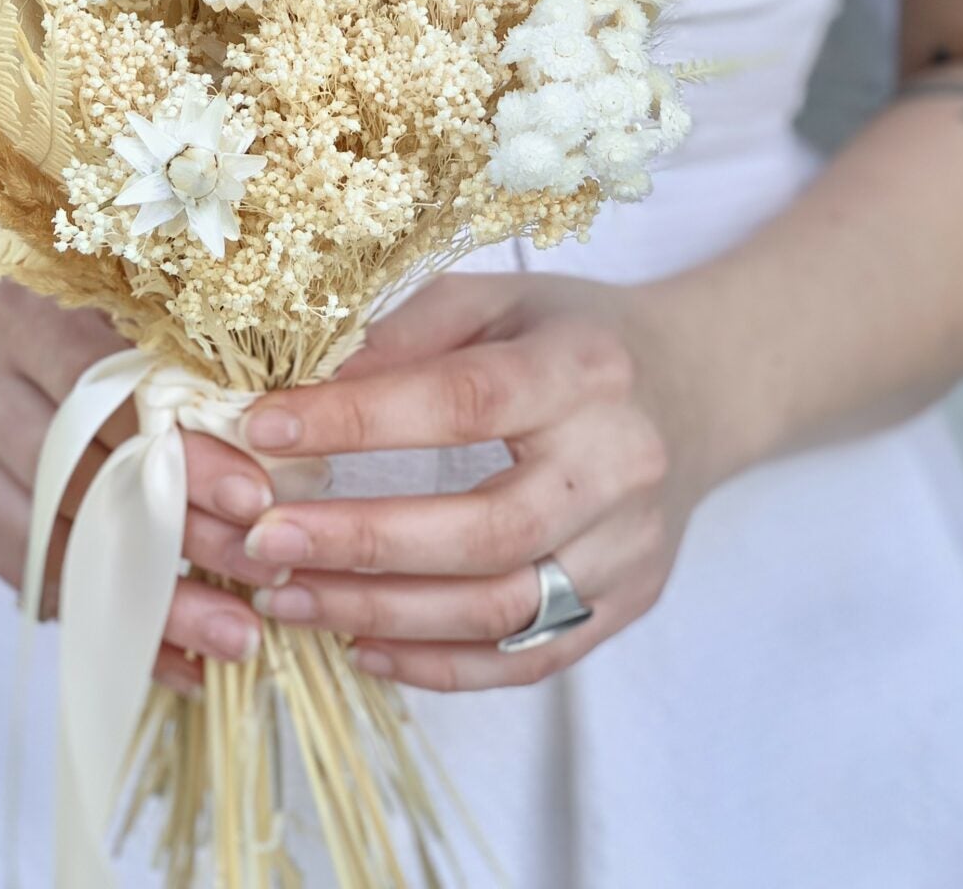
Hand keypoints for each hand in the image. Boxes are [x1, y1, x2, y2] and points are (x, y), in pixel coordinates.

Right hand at [0, 281, 310, 693]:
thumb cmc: (82, 317)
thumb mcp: (129, 311)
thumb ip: (189, 355)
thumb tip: (288, 428)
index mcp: (27, 314)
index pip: (112, 395)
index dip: (183, 451)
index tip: (256, 500)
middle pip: (84, 475)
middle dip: (178, 534)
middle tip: (261, 579)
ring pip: (59, 542)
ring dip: (151, 599)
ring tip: (233, 637)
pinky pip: (34, 580)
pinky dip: (108, 620)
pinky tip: (175, 656)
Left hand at [237, 272, 721, 690]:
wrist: (700, 387)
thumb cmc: (576, 335)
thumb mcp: (501, 297)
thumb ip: (412, 330)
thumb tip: (310, 383)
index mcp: (583, 370)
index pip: (463, 403)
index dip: (358, 420)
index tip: (264, 428)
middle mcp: (618, 465)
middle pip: (484, 527)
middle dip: (360, 543)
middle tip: (261, 541)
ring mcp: (629, 548)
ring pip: (501, 608)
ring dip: (382, 613)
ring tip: (289, 596)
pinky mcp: (628, 604)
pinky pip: (528, 658)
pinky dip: (440, 665)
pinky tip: (362, 645)